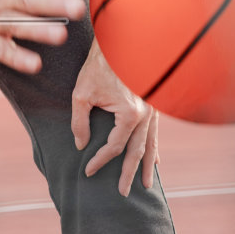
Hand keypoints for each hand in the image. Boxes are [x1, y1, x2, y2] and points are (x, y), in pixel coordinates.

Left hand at [71, 37, 158, 196]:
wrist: (121, 40)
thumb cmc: (99, 64)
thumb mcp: (81, 93)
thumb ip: (80, 122)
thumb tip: (80, 144)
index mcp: (130, 114)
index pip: (114, 147)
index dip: (99, 160)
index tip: (88, 170)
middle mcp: (147, 114)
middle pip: (137, 152)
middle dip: (129, 174)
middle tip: (123, 194)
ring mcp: (154, 109)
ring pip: (151, 144)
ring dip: (146, 165)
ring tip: (145, 185)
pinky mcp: (154, 104)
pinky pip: (155, 132)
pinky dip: (153, 147)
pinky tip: (154, 160)